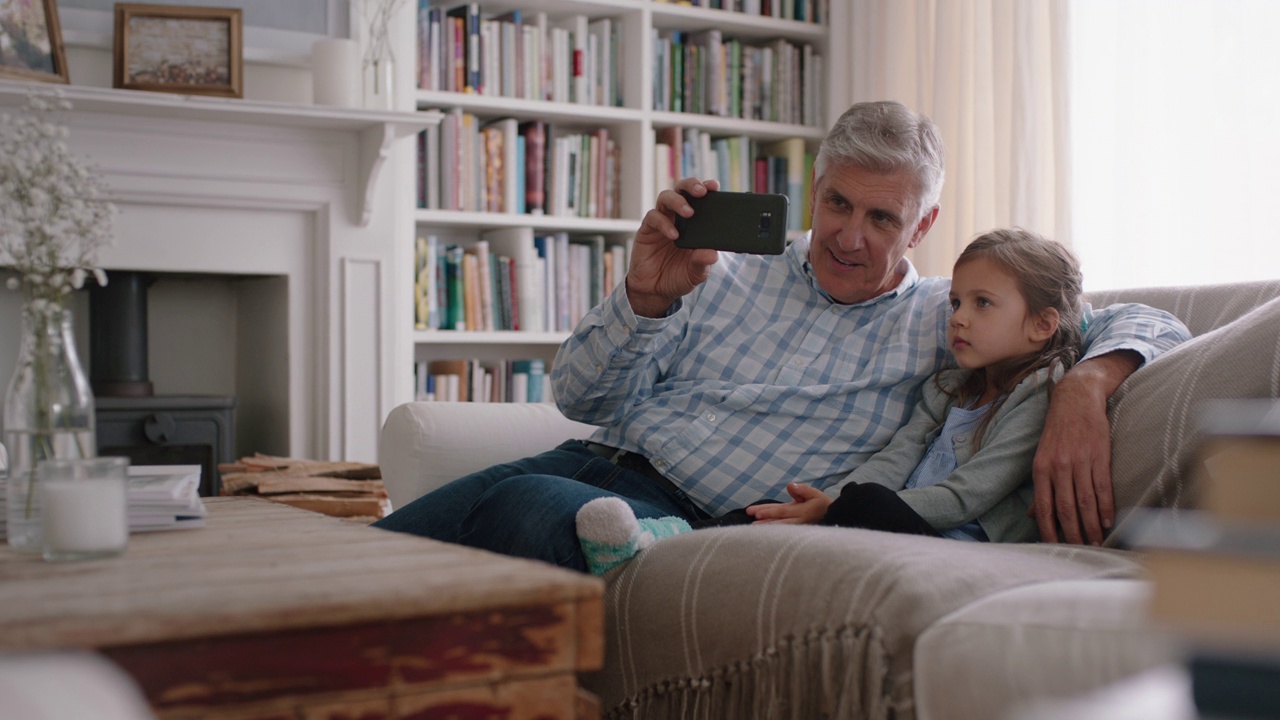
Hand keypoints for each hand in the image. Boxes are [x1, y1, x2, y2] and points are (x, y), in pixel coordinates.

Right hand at [626, 177, 721, 317]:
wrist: (655, 291)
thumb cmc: (678, 277)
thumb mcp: (696, 274)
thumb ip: (703, 263)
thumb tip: (712, 254)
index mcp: (694, 224)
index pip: (700, 199)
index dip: (706, 188)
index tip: (714, 186)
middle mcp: (677, 218)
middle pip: (681, 190)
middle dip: (691, 185)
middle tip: (701, 191)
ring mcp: (661, 222)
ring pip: (665, 197)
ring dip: (678, 201)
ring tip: (689, 212)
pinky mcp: (647, 230)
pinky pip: (653, 217)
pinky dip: (664, 223)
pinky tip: (673, 235)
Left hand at [746, 483, 833, 523]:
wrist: (833, 517)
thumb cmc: (822, 504)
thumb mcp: (815, 494)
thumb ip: (802, 490)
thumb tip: (790, 485)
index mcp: (801, 511)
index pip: (782, 511)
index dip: (769, 512)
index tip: (756, 513)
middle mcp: (798, 521)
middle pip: (778, 521)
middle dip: (764, 522)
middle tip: (751, 523)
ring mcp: (797, 527)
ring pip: (780, 528)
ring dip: (767, 527)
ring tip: (753, 528)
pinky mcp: (796, 530)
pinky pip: (783, 530)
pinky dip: (773, 530)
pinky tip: (764, 530)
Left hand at [1029, 351, 1139, 544]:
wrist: (1076, 401)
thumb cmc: (1057, 433)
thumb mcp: (1042, 458)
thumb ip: (1040, 488)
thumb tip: (1033, 515)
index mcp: (1041, 469)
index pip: (1044, 507)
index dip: (1049, 530)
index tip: (1055, 548)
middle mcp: (1058, 467)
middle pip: (1066, 508)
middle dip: (1073, 533)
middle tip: (1080, 550)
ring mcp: (1079, 461)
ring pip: (1085, 501)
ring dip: (1092, 524)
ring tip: (1097, 541)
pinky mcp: (1098, 455)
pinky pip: (1102, 487)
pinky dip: (1105, 507)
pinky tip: (1109, 521)